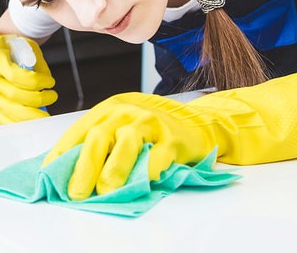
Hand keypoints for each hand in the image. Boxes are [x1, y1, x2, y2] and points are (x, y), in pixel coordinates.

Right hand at [0, 25, 57, 123]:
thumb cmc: (4, 48)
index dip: (37, 81)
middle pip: (15, 96)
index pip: (17, 76)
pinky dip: (18, 124)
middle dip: (38, 99)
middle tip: (52, 96)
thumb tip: (46, 78)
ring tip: (46, 115)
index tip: (50, 82)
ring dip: (31, 116)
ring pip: (9, 111)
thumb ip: (36, 59)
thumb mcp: (21, 43)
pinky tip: (32, 124)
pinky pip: (2, 119)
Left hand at [44, 71, 296, 200]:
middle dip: (82, 162)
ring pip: (129, 139)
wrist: (247, 116)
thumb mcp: (154, 133)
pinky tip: (141, 184)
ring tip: (100, 191)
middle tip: (70, 190)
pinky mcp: (192, 134)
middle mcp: (144, 107)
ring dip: (112, 167)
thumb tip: (86, 168)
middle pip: (102, 131)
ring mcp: (168, 119)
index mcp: (129, 105)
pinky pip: (167, 152)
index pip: (88, 125)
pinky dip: (153, 168)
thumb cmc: (194, 131)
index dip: (66, 149)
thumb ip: (124, 144)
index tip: (49, 172)